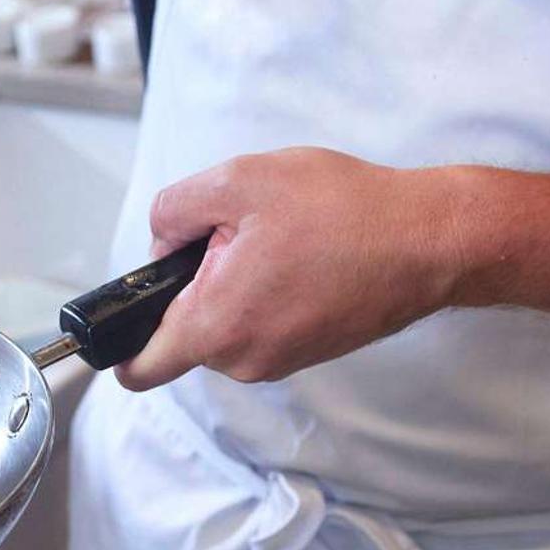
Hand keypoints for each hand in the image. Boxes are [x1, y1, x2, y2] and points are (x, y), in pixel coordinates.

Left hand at [116, 148, 470, 388]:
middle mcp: (245, 360)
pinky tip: (305, 253)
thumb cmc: (344, 212)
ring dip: (238, 281)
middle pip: (186, 328)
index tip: (118, 316)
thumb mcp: (235, 182)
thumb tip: (162, 241)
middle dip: (196, 281)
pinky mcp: (311, 348)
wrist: (431, 240)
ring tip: (282, 239)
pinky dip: (271, 289)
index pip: (139, 367)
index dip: (118, 341)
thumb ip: (172, 211)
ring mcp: (282, 359)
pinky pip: (266, 321)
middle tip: (241, 233)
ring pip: (229, 321)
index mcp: (214, 329)